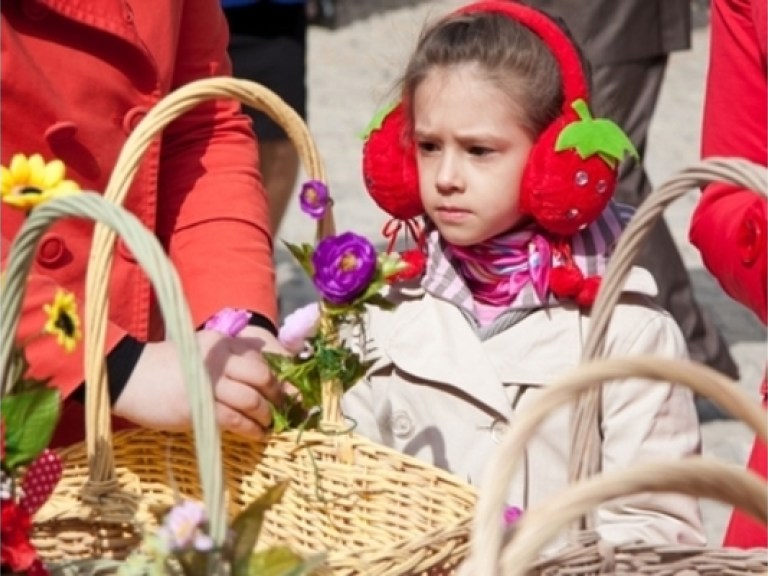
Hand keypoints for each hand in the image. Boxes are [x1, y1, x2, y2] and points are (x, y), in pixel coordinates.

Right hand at [113, 329, 283, 436]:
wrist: (130, 377)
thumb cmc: (169, 367)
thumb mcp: (201, 352)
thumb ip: (230, 359)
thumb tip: (267, 375)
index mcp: (220, 343)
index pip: (261, 358)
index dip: (280, 376)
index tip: (292, 390)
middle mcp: (217, 359)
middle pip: (261, 376)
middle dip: (278, 395)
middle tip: (284, 408)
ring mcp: (207, 382)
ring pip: (251, 399)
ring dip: (266, 414)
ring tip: (269, 423)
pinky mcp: (198, 407)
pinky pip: (234, 418)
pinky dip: (250, 428)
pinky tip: (256, 434)